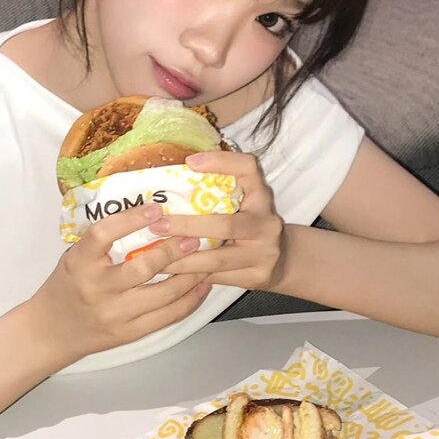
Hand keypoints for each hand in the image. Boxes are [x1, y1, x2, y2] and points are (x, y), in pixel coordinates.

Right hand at [34, 202, 209, 361]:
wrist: (51, 332)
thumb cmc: (67, 286)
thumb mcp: (75, 257)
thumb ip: (102, 241)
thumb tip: (148, 214)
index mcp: (79, 262)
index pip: (103, 234)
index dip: (131, 219)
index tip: (156, 209)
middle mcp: (96, 288)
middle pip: (142, 267)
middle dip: (173, 250)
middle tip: (194, 237)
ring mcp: (115, 314)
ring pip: (163, 294)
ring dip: (190, 275)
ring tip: (206, 259)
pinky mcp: (130, 333)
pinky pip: (168, 316)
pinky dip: (190, 300)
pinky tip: (202, 286)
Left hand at [157, 151, 285, 289]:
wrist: (283, 260)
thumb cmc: (250, 226)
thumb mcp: (244, 203)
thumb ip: (218, 193)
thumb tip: (168, 181)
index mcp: (261, 196)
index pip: (248, 168)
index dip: (222, 162)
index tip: (190, 162)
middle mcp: (266, 223)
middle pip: (226, 224)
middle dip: (187, 226)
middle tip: (157, 225)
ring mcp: (264, 252)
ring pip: (217, 258)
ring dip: (182, 258)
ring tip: (155, 255)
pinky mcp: (257, 276)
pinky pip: (217, 277)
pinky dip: (190, 275)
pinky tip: (170, 271)